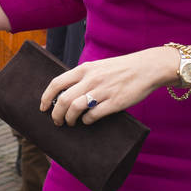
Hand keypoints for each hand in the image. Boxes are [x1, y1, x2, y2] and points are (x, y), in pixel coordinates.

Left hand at [37, 48, 164, 124]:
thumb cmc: (122, 69)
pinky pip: (93, 116)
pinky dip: (87, 121)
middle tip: (57, 121)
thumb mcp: (99, 66)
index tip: (43, 107)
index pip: (57, 83)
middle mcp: (91, 79)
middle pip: (63, 100)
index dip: (46, 97)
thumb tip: (67, 92)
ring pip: (75, 109)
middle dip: (56, 114)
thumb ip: (84, 76)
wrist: (147, 68)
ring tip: (70, 123)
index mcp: (85, 68)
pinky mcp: (115, 102)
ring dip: (69, 119)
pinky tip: (88, 121)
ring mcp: (103, 91)